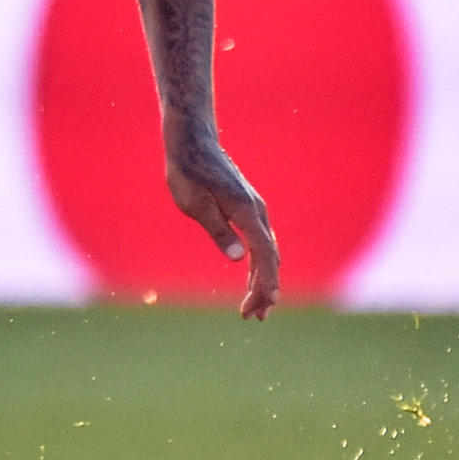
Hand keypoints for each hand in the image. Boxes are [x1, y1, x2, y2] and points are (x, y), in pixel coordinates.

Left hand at [166, 132, 279, 320]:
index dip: (268, 279)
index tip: (268, 302)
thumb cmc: (189, 172)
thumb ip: (218, 231)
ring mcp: (254, 209)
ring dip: (263, 279)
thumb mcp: (195, 205)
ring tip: (255, 308)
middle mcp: (256, 210)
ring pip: (266, 251)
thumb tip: (238, 258)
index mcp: (245, 211)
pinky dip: (259, 263)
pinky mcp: (247, 209)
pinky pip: (260, 242)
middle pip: (269, 256)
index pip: (264, 252)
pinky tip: (252, 279)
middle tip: (255, 316)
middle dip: (264, 288)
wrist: (192, 143)